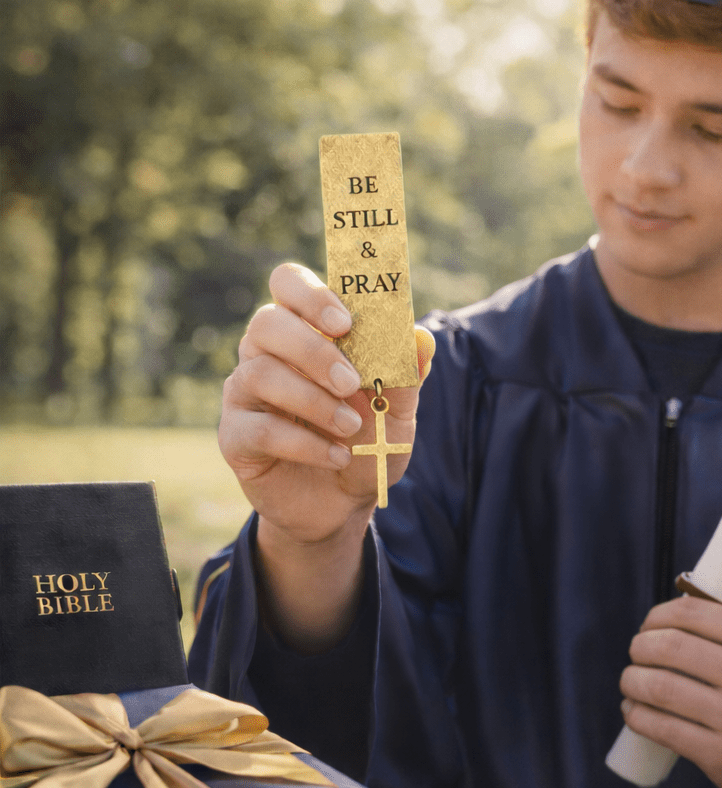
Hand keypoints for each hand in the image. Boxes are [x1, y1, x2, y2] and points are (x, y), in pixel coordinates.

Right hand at [219, 262, 434, 545]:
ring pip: (260, 373)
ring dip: (314, 402)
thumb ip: (406, 376)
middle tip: (351, 382)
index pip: (288, 283)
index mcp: (304, 331)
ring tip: (351, 427)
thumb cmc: (366, 443)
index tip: (344, 324)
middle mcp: (266, 353)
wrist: (342, 503)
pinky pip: (259, 428)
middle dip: (313, 351)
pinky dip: (305, 443)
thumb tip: (421, 339)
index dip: (311, 294)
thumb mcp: (396, 413)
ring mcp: (244, 392)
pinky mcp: (235, 435)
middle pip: (267, 323)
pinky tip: (337, 456)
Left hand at [620, 597, 721, 787]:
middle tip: (636, 654)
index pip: (691, 614)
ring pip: (661, 688)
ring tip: (631, 682)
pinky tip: (635, 710)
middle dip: (640, 647)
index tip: (648, 626)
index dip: (657, 617)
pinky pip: (664, 729)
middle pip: (670, 648)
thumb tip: (666, 616)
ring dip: (632, 681)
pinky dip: (638, 715)